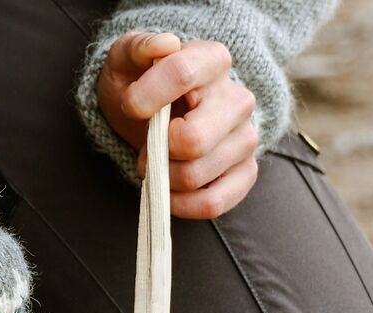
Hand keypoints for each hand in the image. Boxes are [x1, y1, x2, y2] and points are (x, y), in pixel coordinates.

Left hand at [98, 32, 258, 218]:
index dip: (146, 98)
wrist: (157, 114)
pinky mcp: (245, 174)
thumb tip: (164, 47)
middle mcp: (238, 100)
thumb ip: (138, 48)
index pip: (182, 74)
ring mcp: (246, 140)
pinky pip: (213, 204)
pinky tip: (170, 193)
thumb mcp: (127, 60)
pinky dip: (181, 205)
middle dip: (156, 152)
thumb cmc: (142, 86)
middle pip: (193, 140)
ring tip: (159, 165)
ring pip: (197, 176)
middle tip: (146, 149)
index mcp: (213, 61)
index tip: (131, 106)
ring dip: (164, 179)